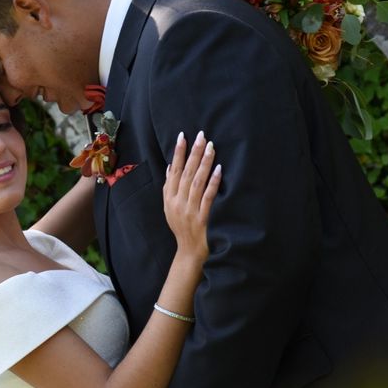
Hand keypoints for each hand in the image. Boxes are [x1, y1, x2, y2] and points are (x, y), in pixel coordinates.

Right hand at [163, 131, 221, 261]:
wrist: (189, 252)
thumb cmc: (181, 227)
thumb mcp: (170, 207)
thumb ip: (169, 187)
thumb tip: (170, 166)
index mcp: (169, 198)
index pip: (173, 171)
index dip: (178, 153)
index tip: (182, 136)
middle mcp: (177, 202)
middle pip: (185, 173)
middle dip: (193, 153)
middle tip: (201, 135)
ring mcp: (189, 211)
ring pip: (196, 182)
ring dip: (203, 163)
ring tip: (210, 147)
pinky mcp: (202, 218)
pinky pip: (208, 197)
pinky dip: (213, 182)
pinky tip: (219, 169)